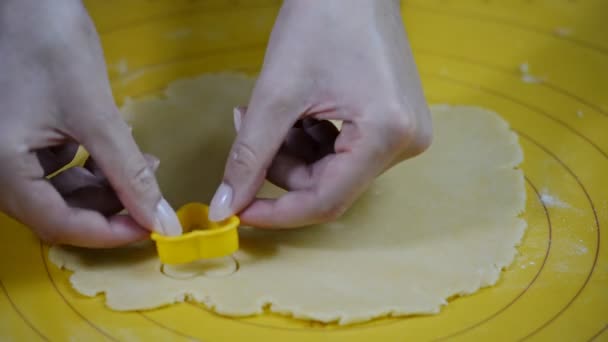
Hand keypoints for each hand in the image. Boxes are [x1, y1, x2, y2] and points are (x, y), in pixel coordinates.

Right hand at [0, 0, 180, 246]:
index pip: (58, 225)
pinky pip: (58, 165)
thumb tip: (159, 219)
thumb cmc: (49, 44)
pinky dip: (92, 165)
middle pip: (59, 211)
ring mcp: (7, 151)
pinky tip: (120, 150)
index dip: (109, 233)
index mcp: (2, 168)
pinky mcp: (20, 135)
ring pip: (61, 190)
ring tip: (145, 166)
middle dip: (111, 206)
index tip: (152, 229)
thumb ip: (128, 172)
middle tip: (153, 196)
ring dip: (106, 185)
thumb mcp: (94, 114)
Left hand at [209, 0, 431, 226]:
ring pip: (332, 170)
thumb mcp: (277, 93)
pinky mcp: (394, 123)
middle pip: (328, 186)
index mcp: (388, 135)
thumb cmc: (322, 18)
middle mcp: (407, 142)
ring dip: (293, 151)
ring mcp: (404, 133)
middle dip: (280, 167)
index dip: (277, 212)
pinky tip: (295, 111)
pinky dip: (311, 139)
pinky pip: (345, 151)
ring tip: (266, 112)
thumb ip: (249, 156)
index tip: (240, 210)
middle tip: (247, 131)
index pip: (326, 202)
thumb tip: (227, 205)